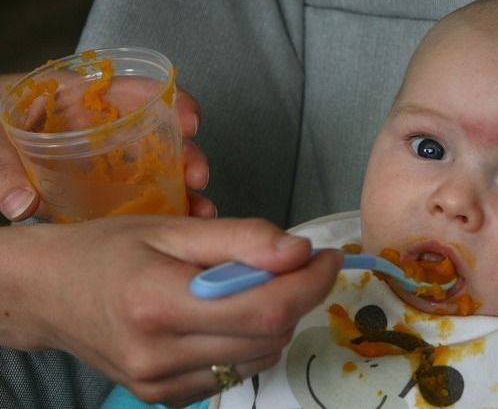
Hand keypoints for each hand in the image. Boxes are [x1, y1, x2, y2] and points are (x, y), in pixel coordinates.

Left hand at [0, 76, 213, 219]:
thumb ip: (4, 170)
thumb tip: (21, 205)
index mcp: (79, 99)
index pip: (135, 92)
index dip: (171, 102)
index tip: (191, 121)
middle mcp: (102, 129)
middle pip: (159, 135)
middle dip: (187, 154)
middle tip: (197, 176)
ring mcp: (106, 161)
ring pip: (157, 170)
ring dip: (184, 188)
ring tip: (200, 210)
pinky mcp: (102, 190)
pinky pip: (140, 196)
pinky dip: (164, 208)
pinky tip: (178, 223)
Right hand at [0, 216, 341, 406]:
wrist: (49, 294)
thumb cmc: (108, 250)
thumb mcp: (172, 228)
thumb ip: (240, 239)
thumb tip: (299, 252)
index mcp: (159, 303)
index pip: (264, 308)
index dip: (309, 283)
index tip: (326, 257)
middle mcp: (160, 355)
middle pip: (269, 336)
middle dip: (297, 297)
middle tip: (292, 265)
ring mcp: (162, 385)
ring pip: (259, 357)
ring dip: (274, 321)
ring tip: (251, 288)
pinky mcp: (165, 398)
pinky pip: (235, 373)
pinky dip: (248, 343)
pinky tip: (226, 318)